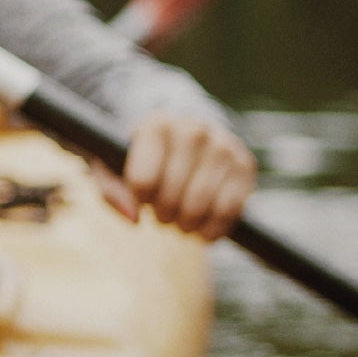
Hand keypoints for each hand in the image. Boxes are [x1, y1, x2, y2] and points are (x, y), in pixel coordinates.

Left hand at [92, 112, 256, 240]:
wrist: (183, 136)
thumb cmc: (142, 157)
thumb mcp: (113, 168)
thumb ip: (113, 192)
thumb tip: (133, 218)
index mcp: (156, 125)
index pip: (142, 181)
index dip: (140, 199)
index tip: (142, 197)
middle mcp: (193, 130)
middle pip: (172, 195)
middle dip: (163, 214)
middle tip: (161, 215)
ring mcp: (223, 145)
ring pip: (201, 204)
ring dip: (186, 224)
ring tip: (179, 221)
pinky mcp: (244, 164)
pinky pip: (230, 209)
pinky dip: (213, 229)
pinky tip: (202, 231)